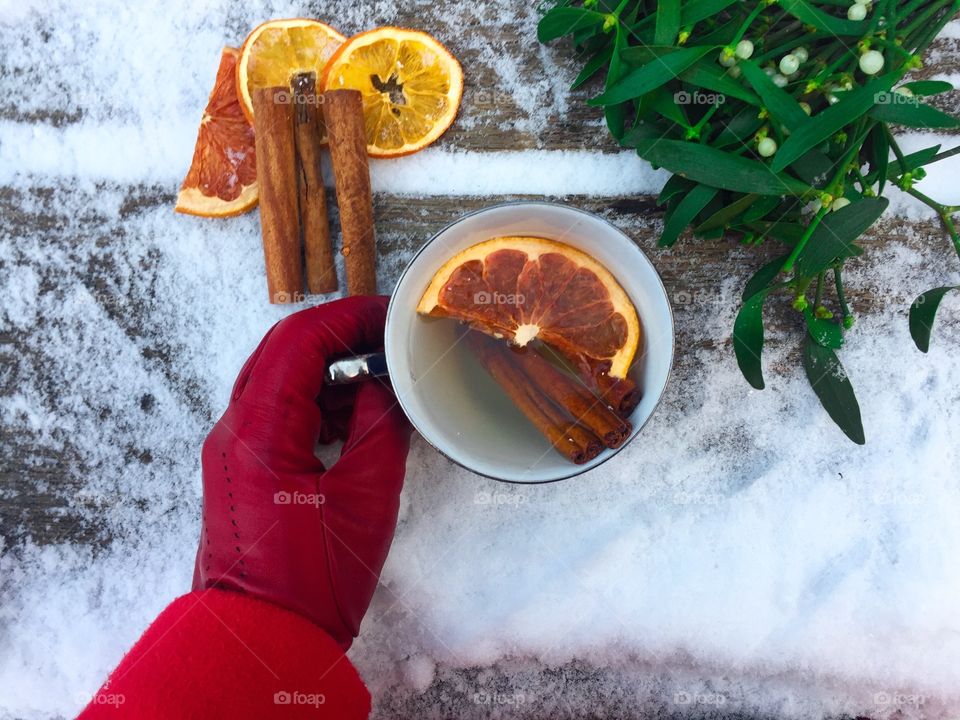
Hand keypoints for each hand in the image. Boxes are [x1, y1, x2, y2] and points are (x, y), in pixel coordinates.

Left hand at [193, 296, 410, 648]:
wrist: (263, 639)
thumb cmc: (315, 580)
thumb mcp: (367, 496)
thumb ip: (380, 426)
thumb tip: (386, 386)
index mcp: (259, 430)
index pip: (298, 340)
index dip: (347, 316)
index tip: (390, 314)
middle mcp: (234, 430)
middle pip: (281, 352)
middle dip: (337, 336)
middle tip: (387, 337)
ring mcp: (233, 450)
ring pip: (277, 380)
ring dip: (327, 370)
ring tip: (380, 376)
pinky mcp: (243, 470)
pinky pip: (277, 414)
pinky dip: (315, 402)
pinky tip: (356, 414)